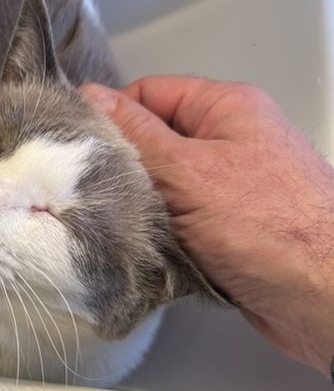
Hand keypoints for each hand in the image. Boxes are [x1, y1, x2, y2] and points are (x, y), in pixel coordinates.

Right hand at [81, 77, 333, 377]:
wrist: (322, 296)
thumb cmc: (270, 229)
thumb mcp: (188, 171)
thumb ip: (136, 135)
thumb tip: (92, 98)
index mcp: (226, 109)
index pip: (150, 94)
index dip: (113, 118)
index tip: (81, 149)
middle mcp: (231, 144)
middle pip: (154, 145)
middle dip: (124, 172)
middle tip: (97, 196)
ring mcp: (230, 191)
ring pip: (162, 191)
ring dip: (141, 213)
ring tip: (125, 230)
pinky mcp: (228, 234)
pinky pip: (178, 228)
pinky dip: (160, 242)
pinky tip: (147, 256)